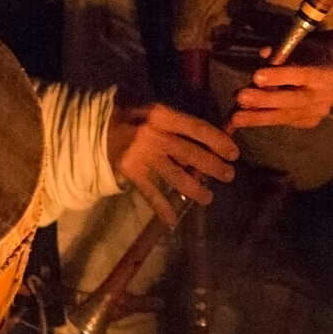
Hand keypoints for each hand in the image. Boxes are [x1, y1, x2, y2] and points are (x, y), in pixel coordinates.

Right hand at [108, 98, 238, 224]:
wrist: (98, 129)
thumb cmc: (135, 118)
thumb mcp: (157, 113)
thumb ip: (181, 125)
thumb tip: (214, 142)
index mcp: (162, 115)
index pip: (197, 128)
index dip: (218, 141)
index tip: (234, 154)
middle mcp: (153, 135)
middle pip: (189, 153)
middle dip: (213, 167)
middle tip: (229, 176)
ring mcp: (141, 155)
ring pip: (174, 176)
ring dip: (195, 189)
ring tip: (208, 198)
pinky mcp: (131, 172)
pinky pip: (151, 192)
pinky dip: (162, 207)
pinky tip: (173, 220)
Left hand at [231, 30, 332, 130]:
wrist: (331, 72)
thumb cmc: (310, 55)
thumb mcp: (300, 48)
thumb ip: (283, 52)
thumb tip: (263, 53)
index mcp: (325, 73)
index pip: (302, 75)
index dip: (280, 76)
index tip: (257, 76)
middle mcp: (325, 96)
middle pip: (293, 100)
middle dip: (265, 101)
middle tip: (240, 98)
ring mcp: (318, 112)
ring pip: (286, 116)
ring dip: (258, 116)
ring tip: (236, 118)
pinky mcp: (310, 122)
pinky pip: (285, 122)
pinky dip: (264, 120)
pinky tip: (246, 120)